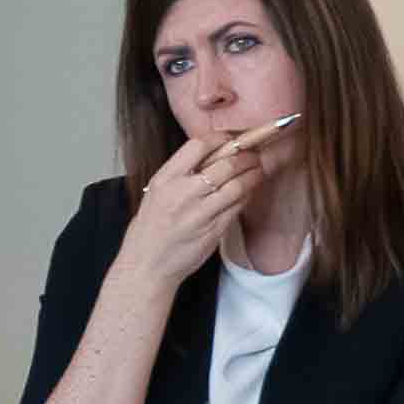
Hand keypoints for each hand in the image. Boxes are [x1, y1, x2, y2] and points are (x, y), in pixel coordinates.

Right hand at [117, 118, 290, 285]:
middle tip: (253, 154)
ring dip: (253, 175)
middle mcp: (182, 194)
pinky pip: (237, 206)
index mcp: (165, 179)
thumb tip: (212, 156)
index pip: (198, 146)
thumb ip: (181, 174)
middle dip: (246, 156)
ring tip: (257, 170)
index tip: (232, 139)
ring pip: (237, 185)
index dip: (221, 138)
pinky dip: (247, 195)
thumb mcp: (156, 193)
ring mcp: (199, 213)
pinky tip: (250, 190)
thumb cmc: (150, 230)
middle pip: (225, 164)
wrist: (147, 265)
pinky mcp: (213, 230)